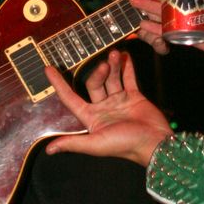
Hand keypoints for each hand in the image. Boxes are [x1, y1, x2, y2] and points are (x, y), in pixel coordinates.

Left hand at [45, 50, 172, 166]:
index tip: (48, 69)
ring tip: (115, 53)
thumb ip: (73, 143)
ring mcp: (118, 101)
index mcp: (91, 118)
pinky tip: (125, 56)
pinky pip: (128, 78)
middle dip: (98, 73)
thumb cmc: (125, 145)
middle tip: (105, 64)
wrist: (154, 143)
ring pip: (111, 79)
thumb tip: (49, 150)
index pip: (70, 98)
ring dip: (113, 66)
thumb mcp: (96, 144)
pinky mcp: (134, 97)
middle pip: (94, 84)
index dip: (59, 84)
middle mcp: (103, 108)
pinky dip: (127, 67)